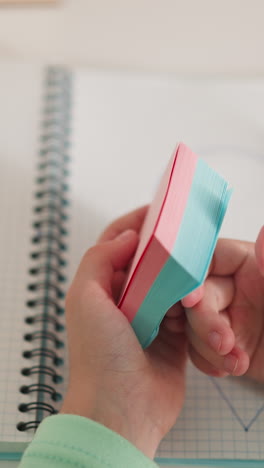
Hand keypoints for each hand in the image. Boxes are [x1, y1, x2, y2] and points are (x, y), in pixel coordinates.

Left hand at [61, 207, 186, 458]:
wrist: (121, 408)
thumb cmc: (98, 356)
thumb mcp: (85, 298)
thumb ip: (100, 259)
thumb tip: (128, 235)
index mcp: (100, 288)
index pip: (117, 243)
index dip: (135, 223)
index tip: (158, 209)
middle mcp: (124, 300)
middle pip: (149, 261)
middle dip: (166, 249)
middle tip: (185, 237)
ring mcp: (149, 317)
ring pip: (171, 284)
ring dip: (182, 280)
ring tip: (193, 274)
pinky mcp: (172, 336)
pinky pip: (187, 310)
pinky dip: (194, 305)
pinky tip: (199, 301)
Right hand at [181, 226, 263, 381]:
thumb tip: (263, 233)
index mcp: (253, 266)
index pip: (211, 259)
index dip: (194, 276)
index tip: (192, 299)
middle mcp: (236, 289)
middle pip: (198, 295)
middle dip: (204, 321)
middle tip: (223, 344)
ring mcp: (229, 318)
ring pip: (193, 324)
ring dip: (207, 347)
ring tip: (237, 364)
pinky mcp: (226, 346)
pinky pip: (198, 349)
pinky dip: (207, 361)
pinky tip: (230, 368)